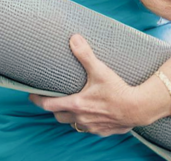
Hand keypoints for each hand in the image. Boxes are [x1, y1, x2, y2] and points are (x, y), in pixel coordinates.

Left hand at [29, 35, 157, 136]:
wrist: (139, 109)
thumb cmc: (118, 90)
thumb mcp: (100, 70)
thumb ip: (85, 55)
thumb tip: (74, 38)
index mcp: (76, 104)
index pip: (48, 105)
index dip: (37, 100)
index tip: (31, 95)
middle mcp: (81, 118)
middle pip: (58, 116)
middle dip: (53, 109)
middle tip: (50, 100)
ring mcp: (92, 127)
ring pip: (72, 124)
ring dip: (68, 116)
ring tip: (68, 106)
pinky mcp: (102, 131)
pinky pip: (88, 129)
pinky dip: (85, 122)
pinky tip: (89, 115)